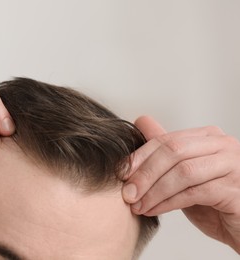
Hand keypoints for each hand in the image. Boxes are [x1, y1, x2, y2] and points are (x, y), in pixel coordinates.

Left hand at [122, 116, 239, 252]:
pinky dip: (168, 203)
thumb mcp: (183, 173)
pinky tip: (153, 210)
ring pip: (183, 172)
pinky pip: (194, 193)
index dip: (140, 157)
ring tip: (138, 205)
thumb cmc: (212, 199)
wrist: (239, 226)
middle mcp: (222, 145)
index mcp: (208, 137)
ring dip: (154, 191)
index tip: (122, 173)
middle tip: (127, 192)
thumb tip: (141, 121)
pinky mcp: (235, 189)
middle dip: (145, 173)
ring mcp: (232, 165)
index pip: (166, 140)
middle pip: (173, 151)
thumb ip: (165, 150)